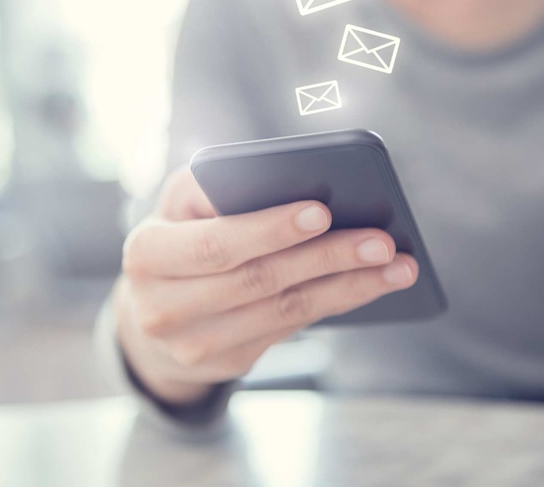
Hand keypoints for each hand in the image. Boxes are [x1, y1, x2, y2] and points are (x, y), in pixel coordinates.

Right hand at [114, 167, 418, 405]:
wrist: (152, 308)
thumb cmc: (179, 237)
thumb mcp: (180, 204)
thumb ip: (215, 185)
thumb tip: (284, 179)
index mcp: (147, 256)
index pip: (215, 244)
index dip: (270, 229)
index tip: (322, 211)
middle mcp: (162, 308)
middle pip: (258, 281)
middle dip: (325, 258)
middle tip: (381, 241)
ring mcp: (192, 345)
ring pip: (282, 312)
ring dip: (346, 287)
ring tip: (396, 266)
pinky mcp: (224, 363)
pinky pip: (287, 330)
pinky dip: (333, 304)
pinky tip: (370, 285)